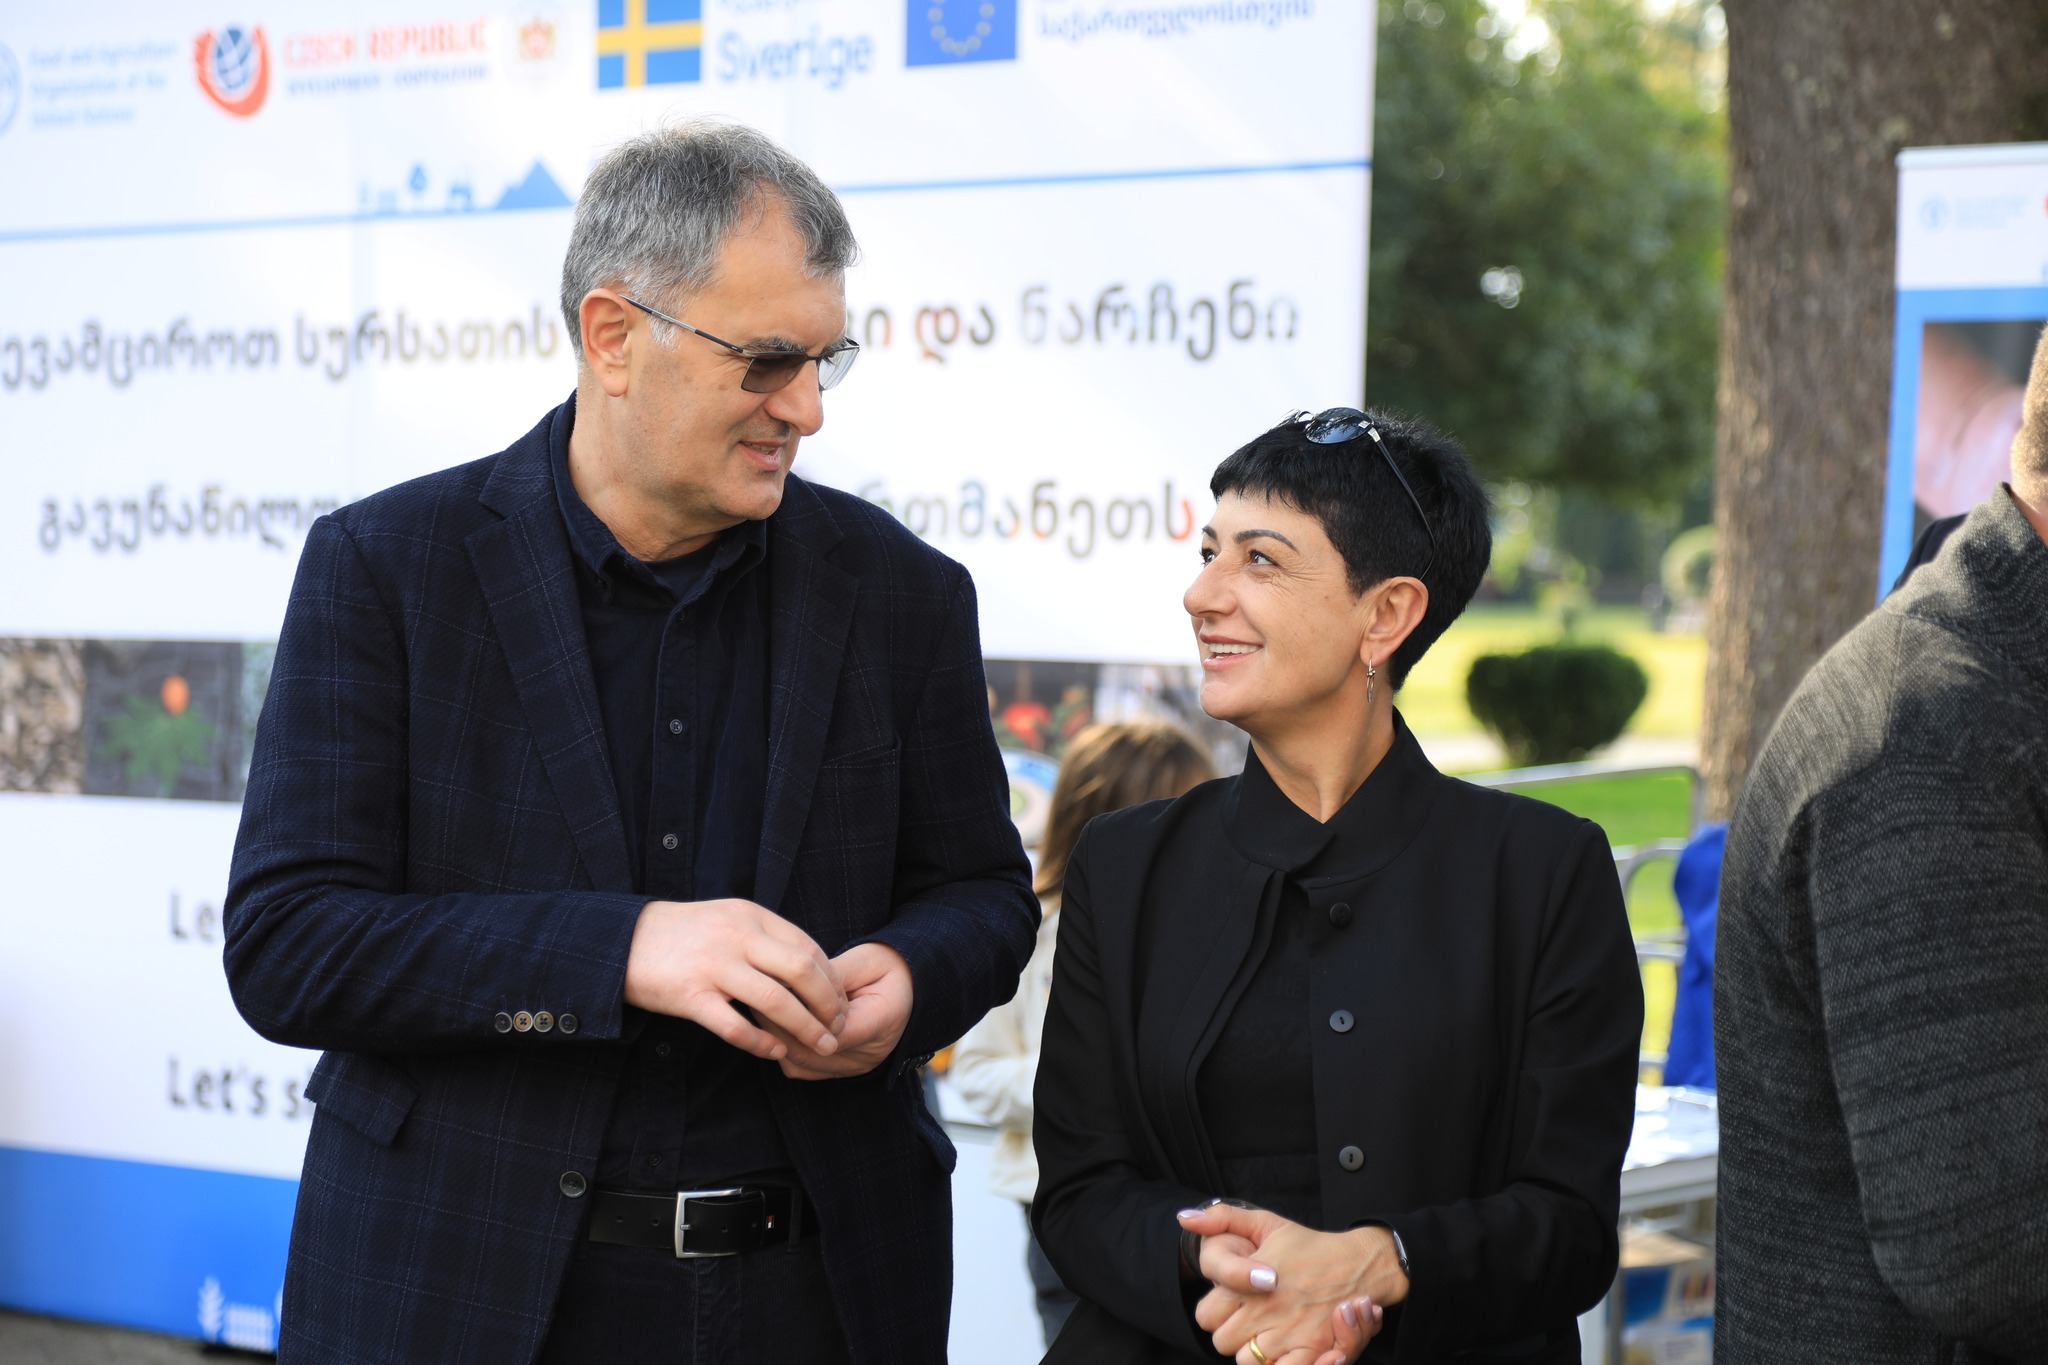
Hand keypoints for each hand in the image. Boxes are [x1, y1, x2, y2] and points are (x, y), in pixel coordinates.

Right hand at [622, 899, 846, 1061]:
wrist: (620, 940)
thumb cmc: (681, 934)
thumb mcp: (727, 918)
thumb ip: (764, 936)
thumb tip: (809, 964)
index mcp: (751, 916)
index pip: (808, 948)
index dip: (832, 980)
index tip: (842, 1003)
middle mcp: (737, 937)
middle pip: (802, 972)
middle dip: (830, 1005)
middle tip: (840, 1027)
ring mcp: (713, 966)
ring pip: (776, 1002)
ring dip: (806, 1029)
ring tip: (822, 1046)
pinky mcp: (690, 996)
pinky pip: (735, 1027)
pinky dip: (762, 1043)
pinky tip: (776, 1053)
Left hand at [770, 942, 912, 1079]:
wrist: (908, 989)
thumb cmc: (888, 969)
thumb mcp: (868, 960)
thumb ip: (834, 974)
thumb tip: (794, 980)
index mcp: (882, 1022)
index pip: (831, 1030)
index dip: (798, 1013)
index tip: (773, 990)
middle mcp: (867, 1055)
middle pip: (810, 1052)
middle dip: (779, 1025)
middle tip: (753, 997)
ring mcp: (852, 1068)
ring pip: (801, 1064)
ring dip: (776, 1038)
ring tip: (757, 1007)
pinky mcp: (837, 1071)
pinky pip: (800, 1068)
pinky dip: (782, 1047)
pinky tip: (770, 1023)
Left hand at [1179, 1205, 1402, 1364]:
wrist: (1357, 1263)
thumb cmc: (1306, 1245)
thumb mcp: (1265, 1223)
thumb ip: (1222, 1218)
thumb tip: (1185, 1217)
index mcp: (1248, 1281)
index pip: (1206, 1315)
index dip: (1216, 1310)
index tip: (1233, 1301)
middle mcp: (1263, 1310)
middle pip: (1222, 1342)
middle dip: (1232, 1332)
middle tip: (1250, 1318)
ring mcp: (1286, 1333)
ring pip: (1246, 1360)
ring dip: (1252, 1351)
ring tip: (1267, 1331)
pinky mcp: (1310, 1351)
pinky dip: (1276, 1364)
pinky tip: (1282, 1348)